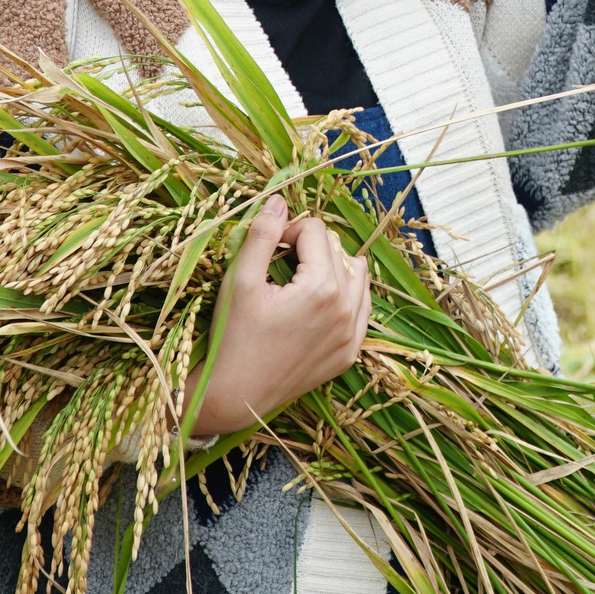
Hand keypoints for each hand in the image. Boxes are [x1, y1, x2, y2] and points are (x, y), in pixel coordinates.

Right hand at [183, 193, 371, 437]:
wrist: (235, 394)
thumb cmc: (233, 336)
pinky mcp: (349, 353)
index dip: (289, 232)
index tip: (269, 249)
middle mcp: (346, 309)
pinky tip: (321, 301)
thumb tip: (278, 200)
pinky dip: (345, 296)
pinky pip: (361, 308)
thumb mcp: (240, 280)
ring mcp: (351, 334)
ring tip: (300, 280)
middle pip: (336, 250)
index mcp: (322, 287)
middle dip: (309, 249)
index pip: (316, 231)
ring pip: (355, 276)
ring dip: (331, 268)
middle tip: (279, 266)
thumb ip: (262, 235)